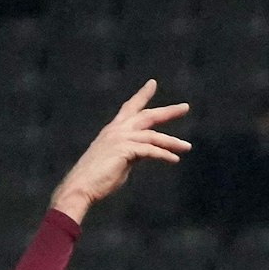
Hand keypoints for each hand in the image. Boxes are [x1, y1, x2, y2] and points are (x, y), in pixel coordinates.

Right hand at [51, 81, 190, 222]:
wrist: (81, 185)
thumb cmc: (98, 178)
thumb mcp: (119, 160)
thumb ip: (132, 152)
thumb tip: (145, 153)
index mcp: (114, 129)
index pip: (130, 107)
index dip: (142, 95)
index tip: (153, 84)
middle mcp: (118, 129)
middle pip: (147, 116)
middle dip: (168, 111)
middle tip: (185, 107)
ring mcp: (121, 138)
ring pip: (153, 136)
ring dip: (172, 142)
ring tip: (187, 146)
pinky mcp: (125, 151)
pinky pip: (150, 151)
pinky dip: (163, 155)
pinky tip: (174, 159)